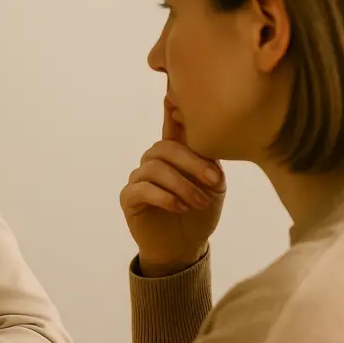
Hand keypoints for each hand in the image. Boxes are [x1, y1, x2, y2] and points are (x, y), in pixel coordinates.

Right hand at [120, 101, 225, 276]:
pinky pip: (143, 189)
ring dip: (182, 185)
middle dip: (193, 163)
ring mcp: (138, 178)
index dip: (171, 109)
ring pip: (156, 169)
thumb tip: (208, 139)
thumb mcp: (213, 185)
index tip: (175, 96)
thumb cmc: (200, 213)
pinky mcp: (129, 198)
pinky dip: (165, 197)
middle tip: (214, 181)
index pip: (170, 125)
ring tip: (200, 202)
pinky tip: (180, 207)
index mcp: (174, 153)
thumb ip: (209, 161)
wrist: (185, 247)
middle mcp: (153, 161)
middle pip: (165, 148)